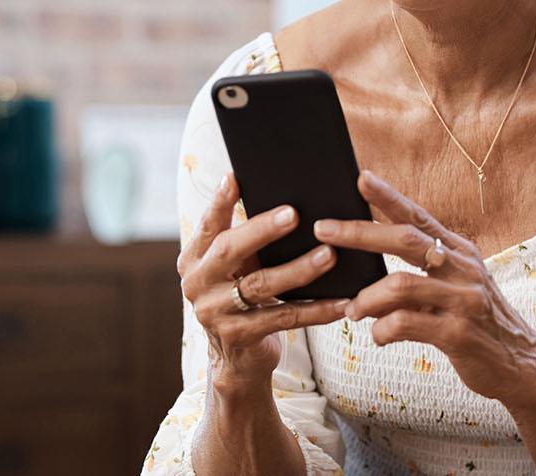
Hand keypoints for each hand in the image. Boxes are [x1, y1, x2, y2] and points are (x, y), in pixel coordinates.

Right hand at [177, 172, 350, 391]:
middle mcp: (197, 284)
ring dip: (299, 269)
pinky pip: (284, 318)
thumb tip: (276, 197)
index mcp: (194, 259)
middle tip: (294, 213)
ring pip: (262, 285)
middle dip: (262, 230)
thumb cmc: (241, 297)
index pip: (207, 224)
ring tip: (329, 256)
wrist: (236, 358)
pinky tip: (341, 301)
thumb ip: (243, 239)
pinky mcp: (240, 336)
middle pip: (230, 251)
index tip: (235, 177)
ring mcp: (215, 313)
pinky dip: (316, 310)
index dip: (220, 201)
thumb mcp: (233, 268)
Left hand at [311, 170, 535, 407]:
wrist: (522, 365)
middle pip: (404, 240)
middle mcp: (463, 269)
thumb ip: (420, 273)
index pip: (418, 217)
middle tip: (323, 230)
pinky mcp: (459, 334)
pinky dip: (381, 330)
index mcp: (459, 252)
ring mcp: (463, 300)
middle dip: (358, 233)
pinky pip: (405, 324)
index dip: (388, 197)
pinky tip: (379, 336)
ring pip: (399, 285)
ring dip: (365, 299)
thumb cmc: (477, 322)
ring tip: (352, 310)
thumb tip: (366, 270)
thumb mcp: (456, 286)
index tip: (360, 177)